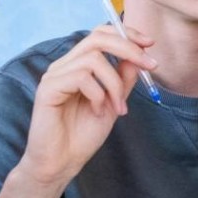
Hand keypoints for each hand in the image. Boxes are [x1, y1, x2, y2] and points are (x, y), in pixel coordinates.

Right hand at [15, 25, 153, 185]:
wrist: (61, 162)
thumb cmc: (83, 135)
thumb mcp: (113, 103)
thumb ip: (123, 79)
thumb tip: (138, 55)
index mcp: (78, 65)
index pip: (100, 34)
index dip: (126, 34)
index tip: (150, 44)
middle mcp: (64, 65)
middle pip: (97, 38)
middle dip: (129, 48)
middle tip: (150, 66)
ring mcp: (54, 75)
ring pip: (94, 59)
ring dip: (115, 84)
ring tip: (118, 107)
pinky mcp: (48, 88)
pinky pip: (81, 78)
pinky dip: (98, 95)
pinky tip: (97, 112)